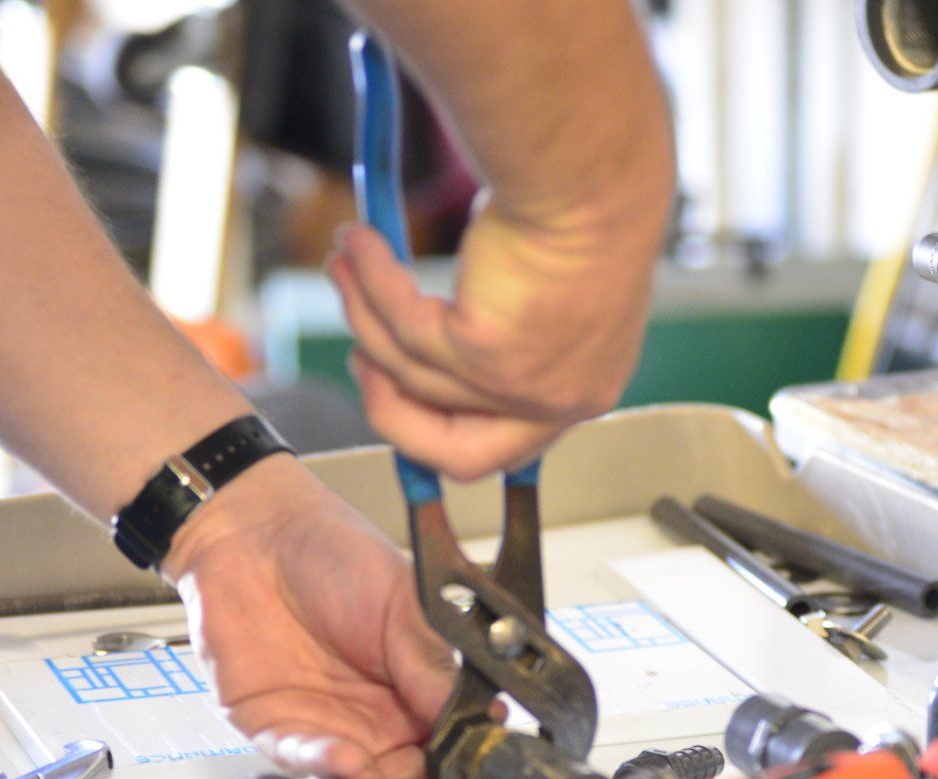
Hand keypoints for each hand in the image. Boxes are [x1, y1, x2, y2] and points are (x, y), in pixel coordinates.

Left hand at [164, 456, 455, 778]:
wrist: (257, 530)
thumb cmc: (333, 553)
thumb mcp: (405, 605)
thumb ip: (434, 667)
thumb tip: (482, 720)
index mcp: (417, 693)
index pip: (450, 753)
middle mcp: (374, 722)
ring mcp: (326, 729)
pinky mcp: (274, 727)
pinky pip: (300, 759)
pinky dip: (324, 764)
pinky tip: (345, 759)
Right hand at [326, 195, 663, 480]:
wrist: (592, 165)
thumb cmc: (583, 201)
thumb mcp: (545, 288)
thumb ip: (499, 331)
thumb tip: (424, 336)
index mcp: (584, 390)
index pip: (502, 449)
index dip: (438, 423)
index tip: (401, 380)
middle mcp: (560, 402)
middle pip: (455, 455)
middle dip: (392, 408)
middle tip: (362, 354)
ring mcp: (524, 387)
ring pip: (412, 373)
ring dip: (366, 315)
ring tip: (345, 262)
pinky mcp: (488, 355)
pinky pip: (405, 328)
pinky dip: (372, 283)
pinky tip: (358, 243)